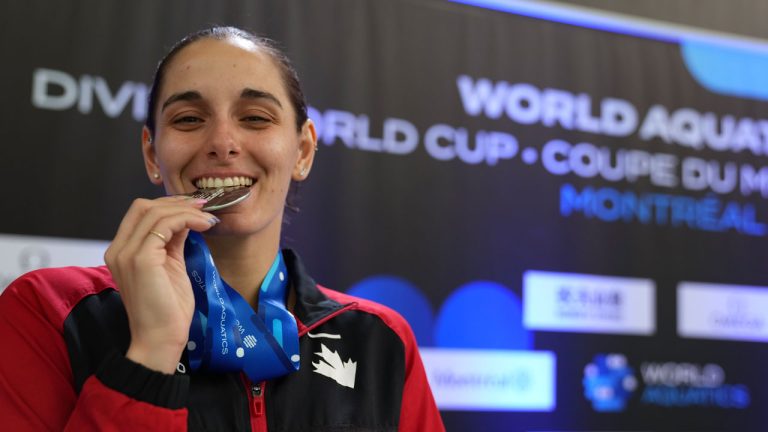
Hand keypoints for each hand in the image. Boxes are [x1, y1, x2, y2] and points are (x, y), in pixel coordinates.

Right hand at [104, 196, 218, 373]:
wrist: (161, 339)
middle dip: (177, 202)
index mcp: (122, 251)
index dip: (168, 204)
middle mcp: (118, 249)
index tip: (195, 207)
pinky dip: (188, 219)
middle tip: (204, 208)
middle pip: (144, 206)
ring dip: (187, 210)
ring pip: (156, 212)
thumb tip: (186, 219)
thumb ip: (172, 242)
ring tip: (208, 219)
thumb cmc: (167, 309)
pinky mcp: (140, 259)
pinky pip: (165, 225)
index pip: (140, 212)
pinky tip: (204, 226)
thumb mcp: (171, 266)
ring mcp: (127, 253)